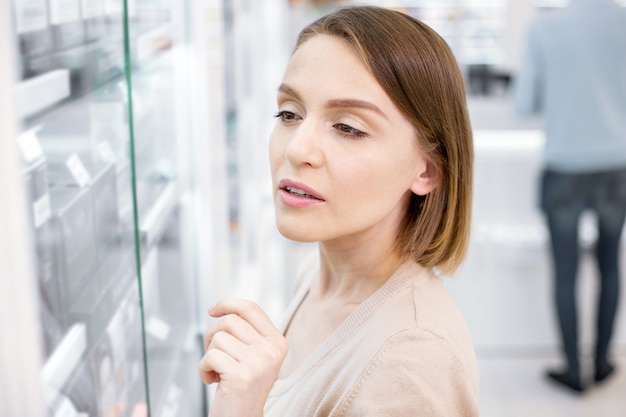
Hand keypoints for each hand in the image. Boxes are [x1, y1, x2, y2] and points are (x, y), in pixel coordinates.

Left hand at [199, 299, 287, 416]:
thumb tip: (224, 309)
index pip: (251, 308)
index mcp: (278, 342)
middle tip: (214, 355)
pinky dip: (203, 369)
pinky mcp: (241, 376)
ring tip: (217, 372)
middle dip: (212, 335)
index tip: (213, 310)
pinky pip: (210, 356)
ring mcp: (258, 363)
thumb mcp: (253, 356)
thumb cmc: (242, 388)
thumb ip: (247, 333)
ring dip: (209, 355)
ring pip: (218, 338)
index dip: (228, 303)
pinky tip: (212, 381)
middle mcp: (272, 351)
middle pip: (230, 320)